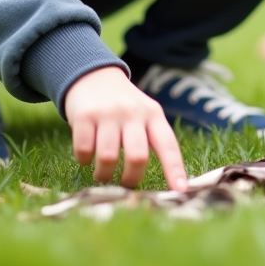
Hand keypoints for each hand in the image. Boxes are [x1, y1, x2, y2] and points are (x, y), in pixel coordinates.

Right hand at [63, 65, 186, 190]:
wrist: (92, 74)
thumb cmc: (123, 105)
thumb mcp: (144, 113)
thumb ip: (152, 139)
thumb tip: (164, 180)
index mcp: (153, 114)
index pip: (168, 145)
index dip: (175, 169)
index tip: (180, 191)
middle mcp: (133, 112)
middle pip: (137, 157)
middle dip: (131, 179)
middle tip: (125, 184)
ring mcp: (108, 113)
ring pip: (108, 158)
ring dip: (104, 174)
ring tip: (102, 174)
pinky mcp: (84, 115)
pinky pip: (84, 150)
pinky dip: (84, 161)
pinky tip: (86, 157)